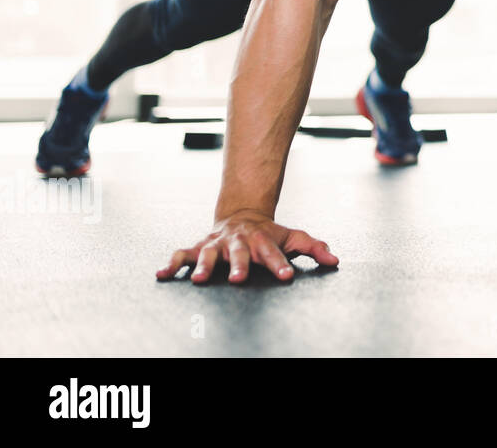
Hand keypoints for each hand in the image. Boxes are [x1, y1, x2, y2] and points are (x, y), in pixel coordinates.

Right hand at [156, 209, 338, 283]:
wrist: (242, 215)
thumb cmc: (269, 233)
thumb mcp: (293, 237)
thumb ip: (313, 248)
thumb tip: (335, 260)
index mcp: (261, 240)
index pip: (273, 253)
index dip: (280, 264)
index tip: (286, 275)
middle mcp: (237, 242)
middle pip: (239, 253)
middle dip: (239, 266)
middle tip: (239, 279)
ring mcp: (216, 244)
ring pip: (208, 254)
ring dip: (203, 266)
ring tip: (198, 280)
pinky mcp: (198, 247)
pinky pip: (181, 255)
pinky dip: (170, 264)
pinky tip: (161, 275)